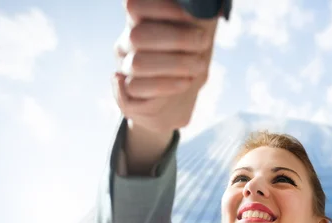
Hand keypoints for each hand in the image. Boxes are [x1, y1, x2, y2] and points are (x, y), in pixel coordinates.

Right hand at [113, 0, 219, 135]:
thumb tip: (207, 8)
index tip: (192, 15)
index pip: (134, 6)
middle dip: (177, 38)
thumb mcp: (197, 35)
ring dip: (175, 64)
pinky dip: (165, 85)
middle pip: (138, 36)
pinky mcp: (127, 94)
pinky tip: (185, 82)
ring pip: (138, 63)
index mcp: (139, 22)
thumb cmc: (191, 59)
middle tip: (203, 42)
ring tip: (199, 65)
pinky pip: (136, 89)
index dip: (163, 9)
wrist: (180, 103)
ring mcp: (125, 68)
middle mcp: (127, 42)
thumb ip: (196, 19)